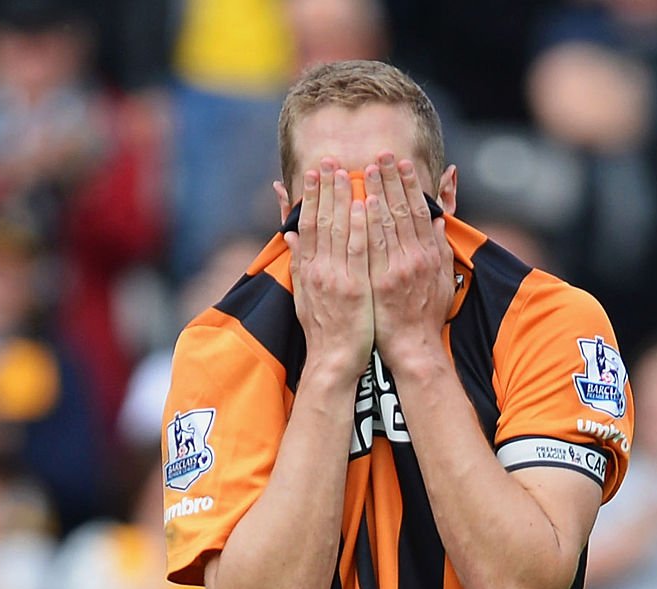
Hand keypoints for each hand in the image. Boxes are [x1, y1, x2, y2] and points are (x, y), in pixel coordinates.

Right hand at [284, 159, 373, 384]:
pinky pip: (359, 251)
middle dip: (326, 188)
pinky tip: (365, 204)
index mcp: (308, 270)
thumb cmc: (324, 331)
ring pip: (340, 230)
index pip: (309, 224)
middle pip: (322, 221)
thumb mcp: (303, 295)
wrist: (334, 362)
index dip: (312, 196)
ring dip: (344, 198)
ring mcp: (337, 279)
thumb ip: (299, 262)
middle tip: (330, 159)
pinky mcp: (355, 289)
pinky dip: (361, 226)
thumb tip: (290, 234)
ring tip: (349, 171)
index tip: (316, 171)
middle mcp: (319, 270)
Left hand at [364, 153, 454, 371]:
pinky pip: (370, 248)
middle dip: (391, 181)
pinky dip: (366, 224)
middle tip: (381, 155)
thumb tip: (439, 222)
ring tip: (365, 169)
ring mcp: (397, 271)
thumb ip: (439, 249)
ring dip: (375, 194)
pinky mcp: (380, 284)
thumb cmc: (425, 317)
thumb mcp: (442, 281)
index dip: (410, 185)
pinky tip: (358, 204)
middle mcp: (416, 259)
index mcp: (430, 255)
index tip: (401, 164)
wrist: (412, 349)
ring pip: (386, 224)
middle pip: (403, 211)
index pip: (419, 211)